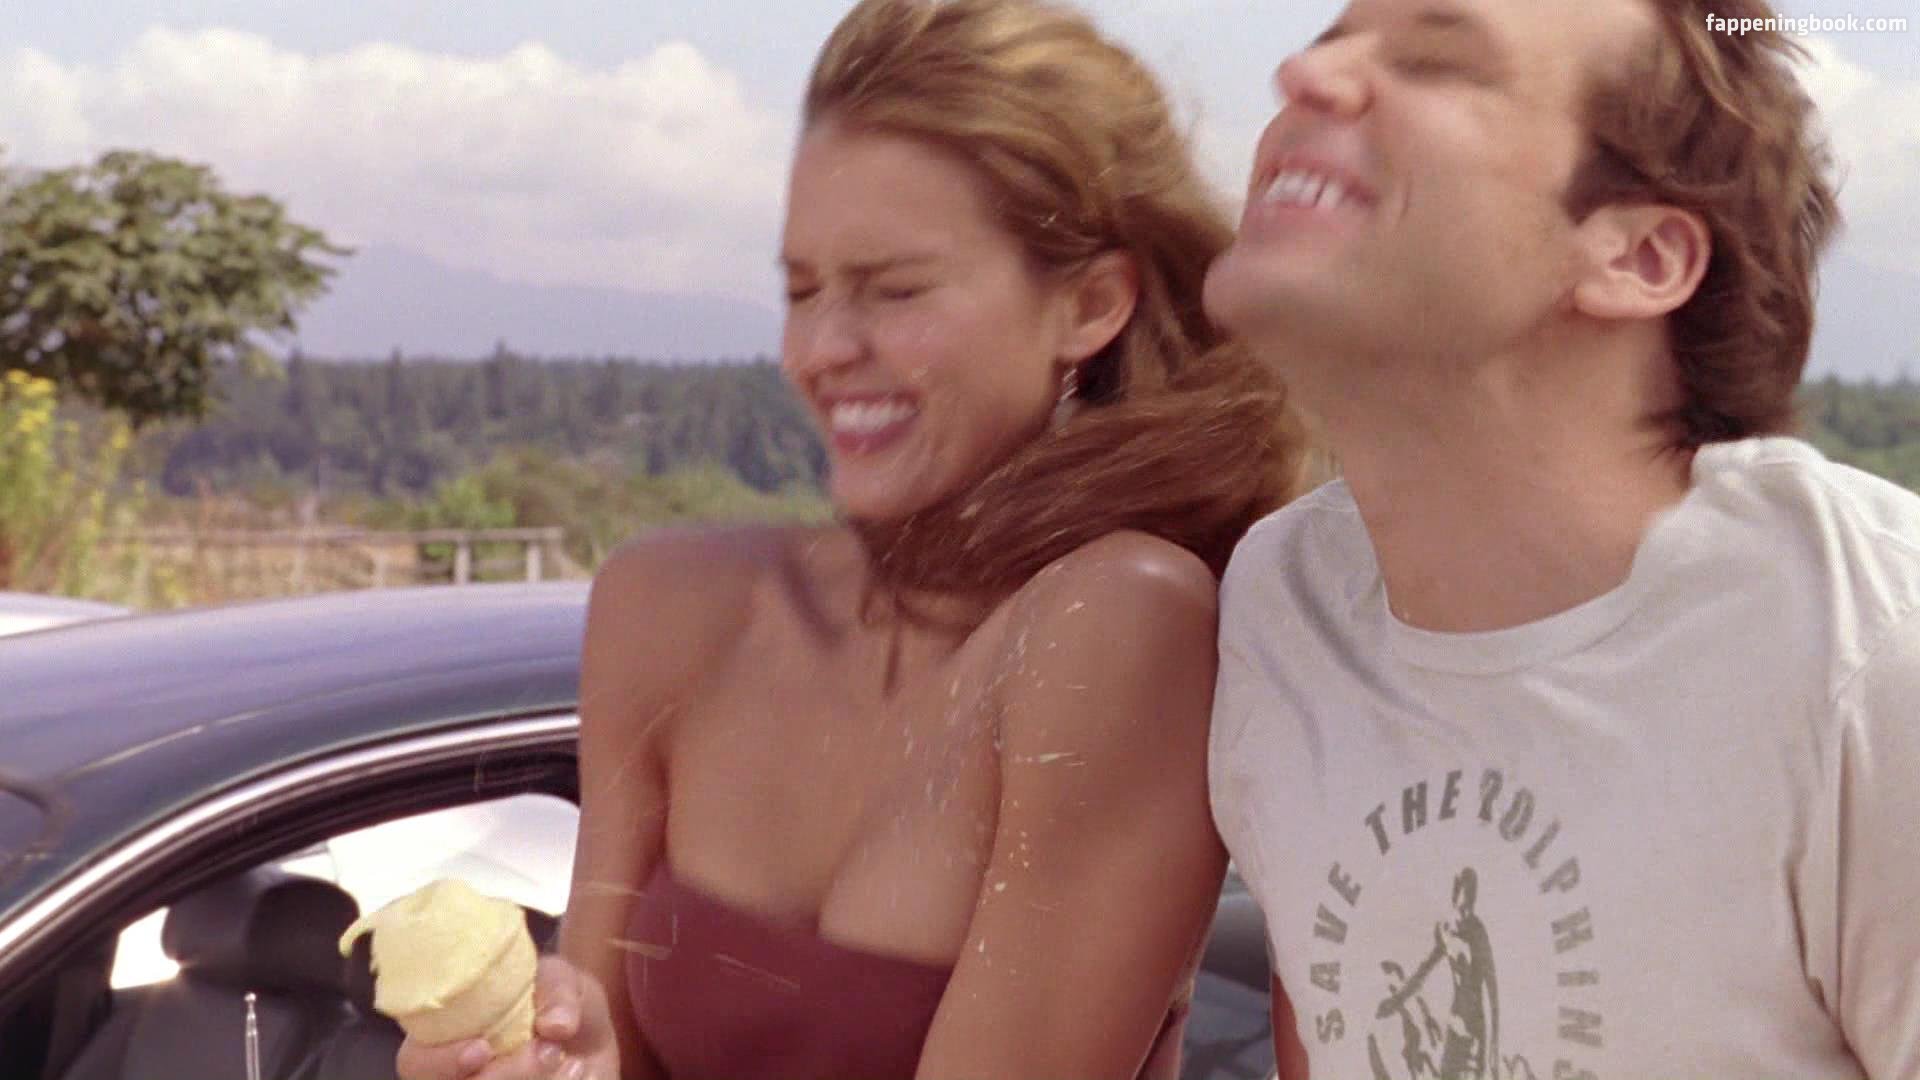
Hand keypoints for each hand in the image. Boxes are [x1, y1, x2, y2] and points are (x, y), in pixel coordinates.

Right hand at [395, 955, 620, 1079]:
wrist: (594, 1044)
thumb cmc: (560, 1006)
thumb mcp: (564, 981)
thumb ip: (558, 991)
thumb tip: (555, 1026)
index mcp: (446, 1035)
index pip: (415, 1062)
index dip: (439, 1062)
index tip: (481, 1048)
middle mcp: (455, 1075)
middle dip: (505, 1073)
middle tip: (550, 1049)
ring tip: (574, 1064)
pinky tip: (578, 1073)